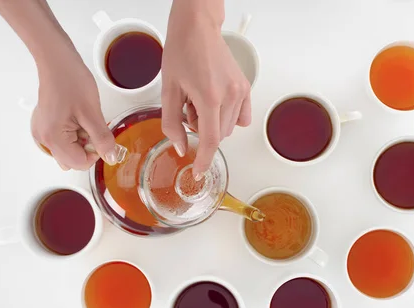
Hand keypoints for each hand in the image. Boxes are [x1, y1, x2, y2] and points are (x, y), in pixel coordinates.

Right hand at [31, 51, 116, 169]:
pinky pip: (62, 140)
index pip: (80, 163)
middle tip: (90, 126)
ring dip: (80, 141)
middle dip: (87, 148)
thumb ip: (102, 139)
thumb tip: (111, 158)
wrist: (57, 61)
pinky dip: (73, 134)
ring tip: (82, 120)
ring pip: (68, 151)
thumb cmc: (71, 81)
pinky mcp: (44, 126)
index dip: (95, 153)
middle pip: (72, 160)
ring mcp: (42, 133)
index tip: (99, 135)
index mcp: (53, 139)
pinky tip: (75, 118)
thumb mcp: (92, 113)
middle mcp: (43, 140)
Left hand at [162, 0, 251, 178]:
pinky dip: (226, 117)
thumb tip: (181, 147)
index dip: (204, 160)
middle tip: (189, 107)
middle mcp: (230, 95)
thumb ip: (172, 123)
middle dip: (201, 130)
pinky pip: (240, 117)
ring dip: (213, 122)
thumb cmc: (181, 51)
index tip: (199, 172)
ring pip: (228, 128)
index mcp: (209, 97)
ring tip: (200, 99)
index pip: (210, 140)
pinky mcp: (245, 87)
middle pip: (218, 135)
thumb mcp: (168, 90)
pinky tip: (215, 103)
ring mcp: (240, 91)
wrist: (197, 28)